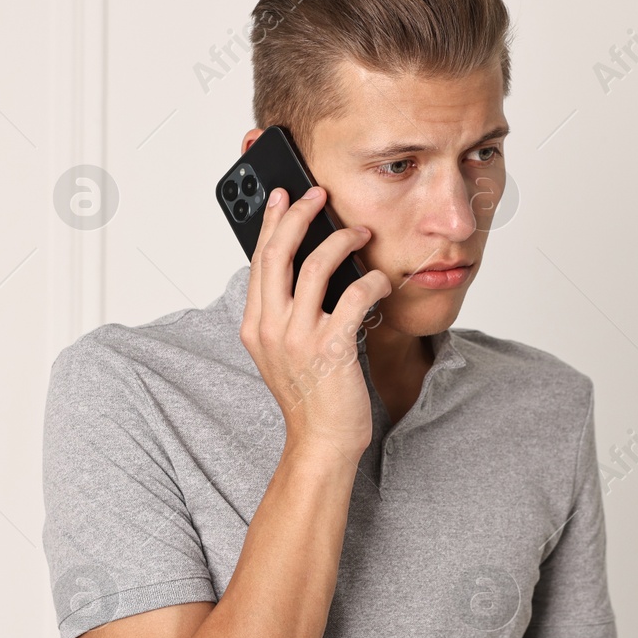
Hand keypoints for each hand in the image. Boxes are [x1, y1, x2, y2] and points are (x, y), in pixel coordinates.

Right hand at [239, 185, 392, 460]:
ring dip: (340, 241)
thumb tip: (310, 267)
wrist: (322, 442)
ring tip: (359, 232)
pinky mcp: (331, 349)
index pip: (259, 261)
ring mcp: (298, 339)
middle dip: (299, 216)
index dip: (270, 224)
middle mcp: (270, 328)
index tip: (281, 196)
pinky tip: (382, 280)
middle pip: (278, 254)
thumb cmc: (311, 397)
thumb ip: (287, 313)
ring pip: (314, 267)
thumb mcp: (285, 350)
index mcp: (255, 326)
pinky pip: (353, 297)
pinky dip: (371, 281)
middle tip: (318, 194)